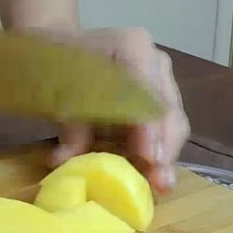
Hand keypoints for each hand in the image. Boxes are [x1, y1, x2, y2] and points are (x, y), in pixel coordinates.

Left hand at [46, 28, 189, 193]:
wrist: (60, 49)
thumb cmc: (59, 67)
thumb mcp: (60, 95)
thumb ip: (70, 128)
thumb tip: (63, 160)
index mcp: (131, 48)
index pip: (147, 92)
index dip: (149, 128)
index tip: (149, 157)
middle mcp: (154, 61)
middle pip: (167, 109)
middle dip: (164, 148)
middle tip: (160, 181)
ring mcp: (161, 78)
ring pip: (173, 120)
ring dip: (166, 154)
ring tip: (161, 183)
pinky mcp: (159, 98)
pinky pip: (166, 126)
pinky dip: (159, 150)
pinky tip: (154, 172)